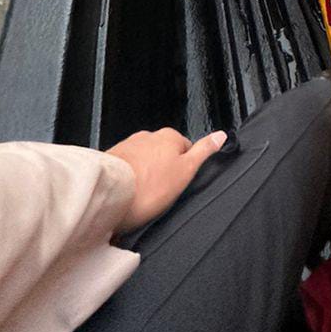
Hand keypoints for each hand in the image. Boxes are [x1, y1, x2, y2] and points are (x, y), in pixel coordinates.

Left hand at [106, 127, 226, 232]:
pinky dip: (128, 178)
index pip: (185, 149)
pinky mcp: (109, 158)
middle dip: (161, 170)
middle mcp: (148, 135)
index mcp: (170, 136)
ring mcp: (127, 145)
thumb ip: (204, 151)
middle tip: (159, 193)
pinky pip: (125, 168)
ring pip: (143, 161)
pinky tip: (126, 194)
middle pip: (162, 154)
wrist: (109, 195)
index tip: (177, 185)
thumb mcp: (186, 171)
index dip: (183, 169)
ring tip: (141, 196)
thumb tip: (221, 135)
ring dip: (143, 175)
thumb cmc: (151, 187)